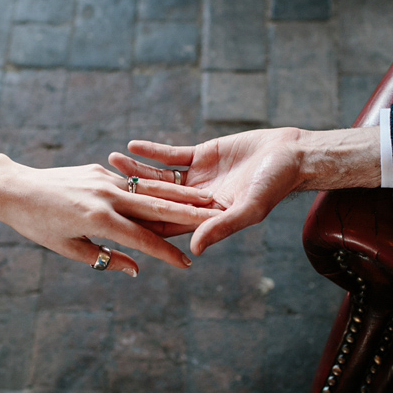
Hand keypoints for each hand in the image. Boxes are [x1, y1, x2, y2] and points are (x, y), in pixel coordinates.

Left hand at [0, 157, 217, 275]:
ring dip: (179, 195)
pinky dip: (156, 187)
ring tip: (206, 200)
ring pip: (149, 190)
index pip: (142, 240)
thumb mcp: (67, 248)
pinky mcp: (98, 170)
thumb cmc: (36, 225)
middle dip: (189, 213)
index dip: (166, 254)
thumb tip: (136, 269)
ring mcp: (103, 180)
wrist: (13, 188)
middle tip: (216, 217)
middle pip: (156, 207)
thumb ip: (105, 257)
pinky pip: (133, 181)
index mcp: (98, 220)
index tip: (187, 265)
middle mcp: (105, 196)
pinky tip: (175, 190)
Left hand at [109, 127, 380, 254]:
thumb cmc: (276, 185)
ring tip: (112, 160)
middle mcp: (196, 200)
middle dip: (129, 193)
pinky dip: (152, 151)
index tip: (115, 220)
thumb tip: (193, 248)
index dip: (142, 223)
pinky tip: (133, 145)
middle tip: (101, 186)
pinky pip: (171, 156)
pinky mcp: (201, 156)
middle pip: (155, 200)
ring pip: (159, 176)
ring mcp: (197, 178)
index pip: (166, 224)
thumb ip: (221, 227)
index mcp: (204, 217)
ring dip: (136, 169)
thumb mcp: (249, 209)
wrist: (291, 154)